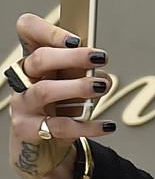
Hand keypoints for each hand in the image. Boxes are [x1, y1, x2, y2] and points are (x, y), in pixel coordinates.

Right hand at [7, 13, 115, 178]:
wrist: (44, 147)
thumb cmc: (63, 107)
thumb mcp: (75, 84)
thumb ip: (84, 72)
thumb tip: (100, 67)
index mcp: (35, 60)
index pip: (28, 32)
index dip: (48, 31)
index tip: (76, 38)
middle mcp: (23, 79)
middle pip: (39, 59)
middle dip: (72, 56)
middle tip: (101, 57)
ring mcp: (23, 105)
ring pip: (45, 90)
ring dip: (77, 87)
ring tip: (103, 87)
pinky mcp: (27, 130)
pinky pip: (59, 126)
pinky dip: (87, 125)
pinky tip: (107, 125)